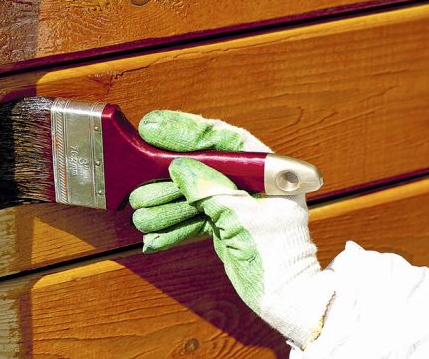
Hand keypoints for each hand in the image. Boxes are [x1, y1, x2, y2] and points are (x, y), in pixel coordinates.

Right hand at [130, 111, 334, 348]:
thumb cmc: (281, 260)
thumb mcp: (245, 220)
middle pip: (202, 166)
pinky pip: (195, 218)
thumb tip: (180, 168)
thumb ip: (212, 190)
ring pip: (194, 195)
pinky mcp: (227, 224)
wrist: (289, 301)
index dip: (186, 131)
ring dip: (166, 206)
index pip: (223, 140)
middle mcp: (251, 182)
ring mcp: (238, 203)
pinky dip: (175, 227)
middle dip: (167, 178)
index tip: (153, 128)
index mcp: (267, 171)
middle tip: (139, 182)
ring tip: (142, 214)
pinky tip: (154, 235)